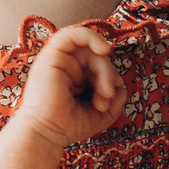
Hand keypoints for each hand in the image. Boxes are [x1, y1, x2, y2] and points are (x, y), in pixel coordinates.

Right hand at [12, 24, 127, 148]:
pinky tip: (104, 50)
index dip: (109, 79)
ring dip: (104, 69)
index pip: (99, 65)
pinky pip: (72, 34)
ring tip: (104, 91)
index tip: (108, 101)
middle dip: (108, 76)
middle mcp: (66, 66)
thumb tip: (121, 84)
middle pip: (96, 57)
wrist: (47, 134)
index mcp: (75, 77)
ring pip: (90, 50)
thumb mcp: (103, 113)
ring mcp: (58, 60)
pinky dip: (90, 37)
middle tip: (107, 97)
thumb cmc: (69, 126)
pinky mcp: (51, 56)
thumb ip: (116, 97)